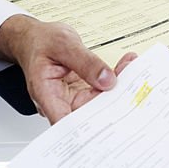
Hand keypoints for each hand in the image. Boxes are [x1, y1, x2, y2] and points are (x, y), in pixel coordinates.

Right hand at [0, 15, 136, 122]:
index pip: (66, 121)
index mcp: (46, 93)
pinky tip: (126, 67)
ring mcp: (71, 98)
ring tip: (132, 70)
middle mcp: (59, 101)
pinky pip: (101, 90)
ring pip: (98, 102)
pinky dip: (115, 79)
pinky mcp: (81, 91)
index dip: (87, 129)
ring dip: (117, 88)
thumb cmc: (41, 42)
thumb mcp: (64, 44)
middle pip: (88, 113)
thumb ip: (86, 62)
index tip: (110, 121)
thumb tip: (107, 80)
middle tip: (132, 88)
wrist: (36, 38)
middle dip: (112, 103)